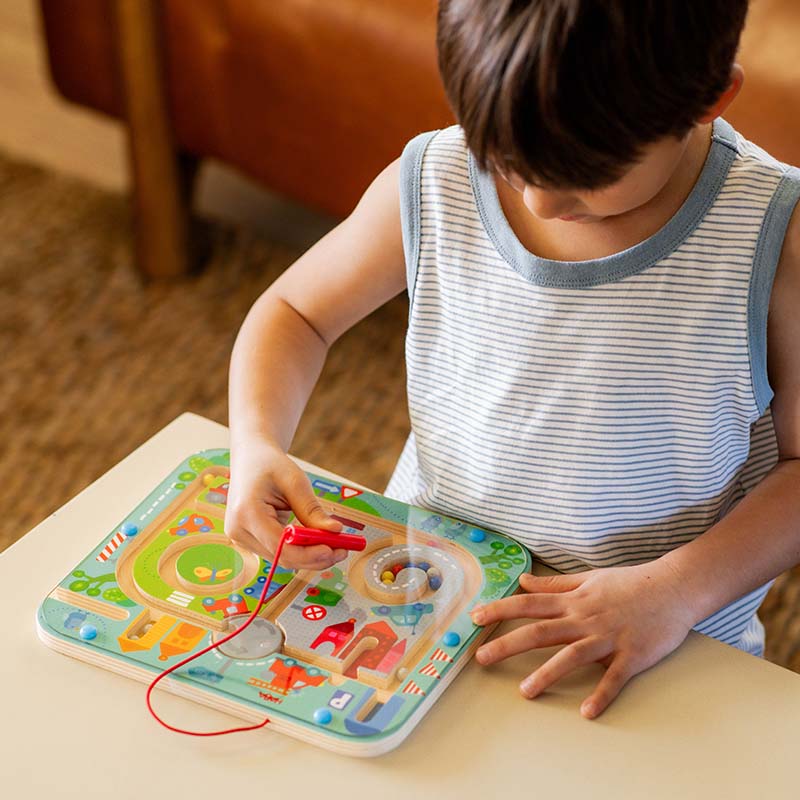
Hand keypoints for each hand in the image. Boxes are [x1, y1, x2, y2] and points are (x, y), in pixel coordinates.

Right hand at [225, 437, 345, 569]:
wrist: (250, 458)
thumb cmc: (270, 465)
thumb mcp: (295, 481)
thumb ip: (312, 510)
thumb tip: (336, 531)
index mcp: (248, 512)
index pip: (280, 546)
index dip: (309, 553)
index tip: (335, 550)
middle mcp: (239, 530)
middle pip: (282, 557)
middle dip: (315, 558)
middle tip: (343, 551)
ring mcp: (241, 538)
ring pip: (281, 558)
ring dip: (310, 557)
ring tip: (337, 547)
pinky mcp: (249, 540)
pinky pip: (278, 552)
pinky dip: (301, 551)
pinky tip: (320, 544)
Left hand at [470, 562, 695, 718]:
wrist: (675, 587)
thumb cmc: (631, 582)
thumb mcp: (589, 578)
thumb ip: (555, 583)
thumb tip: (524, 582)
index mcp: (574, 600)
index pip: (529, 604)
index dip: (500, 610)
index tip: (475, 617)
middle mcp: (585, 618)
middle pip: (540, 631)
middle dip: (508, 643)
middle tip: (481, 658)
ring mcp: (608, 637)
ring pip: (571, 655)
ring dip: (547, 673)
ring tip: (525, 691)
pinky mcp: (632, 655)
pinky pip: (614, 678)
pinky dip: (601, 694)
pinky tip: (587, 712)